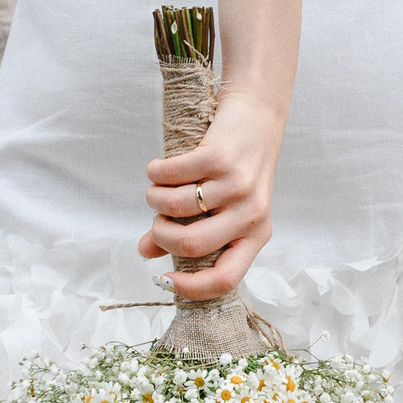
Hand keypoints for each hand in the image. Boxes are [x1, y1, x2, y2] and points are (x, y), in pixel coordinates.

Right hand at [138, 89, 286, 300]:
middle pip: (191, 245)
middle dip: (160, 234)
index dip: (190, 288)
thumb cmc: (237, 168)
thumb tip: (146, 252)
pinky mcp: (220, 156)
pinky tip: (159, 168)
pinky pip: (169, 175)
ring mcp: (237, 185)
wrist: (257, 114)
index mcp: (256, 236)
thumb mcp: (222, 208)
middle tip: (156, 221)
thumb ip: (186, 233)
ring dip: (154, 199)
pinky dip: (155, 173)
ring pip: (174, 207)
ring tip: (158, 189)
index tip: (162, 280)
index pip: (225, 280)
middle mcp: (252, 214)